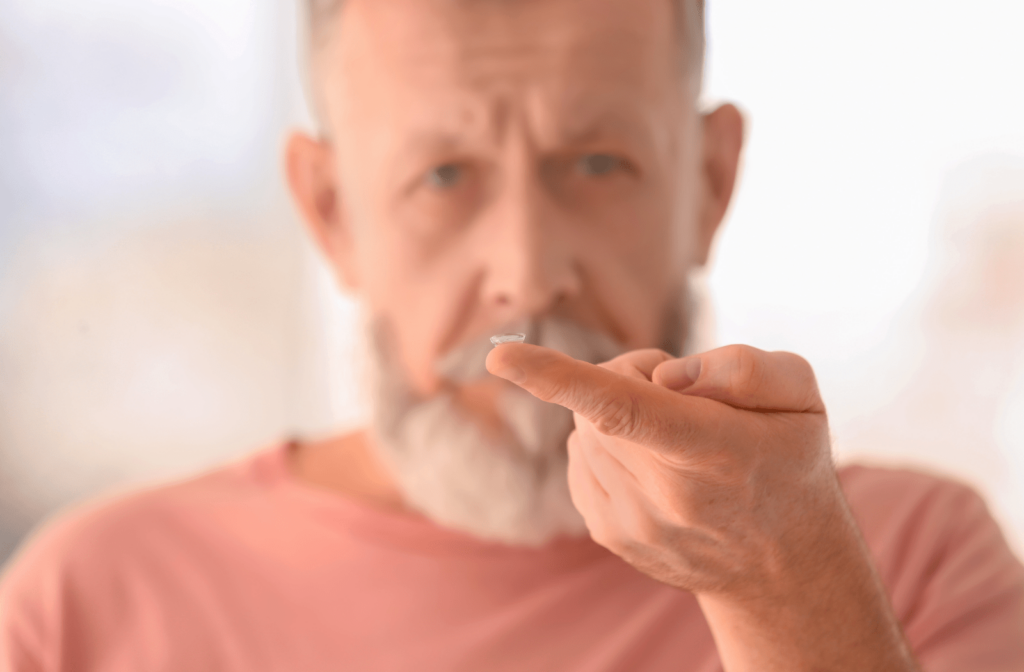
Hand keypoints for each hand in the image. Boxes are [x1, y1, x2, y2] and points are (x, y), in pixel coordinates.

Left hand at [486, 343, 918, 670]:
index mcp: (710, 450)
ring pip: (585, 427)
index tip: (501, 358)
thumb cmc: (788, 462)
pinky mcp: (608, 533)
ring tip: (676, 440)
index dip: (556, 378)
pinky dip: (607, 444)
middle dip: (632, 376)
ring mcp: (631, 522)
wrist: (782, 564)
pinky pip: (582, 456)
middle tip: (687, 397)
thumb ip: (740, 368)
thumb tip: (663, 377)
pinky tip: (655, 464)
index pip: (624, 408)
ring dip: (619, 413)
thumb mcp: (800, 397)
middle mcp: (665, 494)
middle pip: (601, 398)